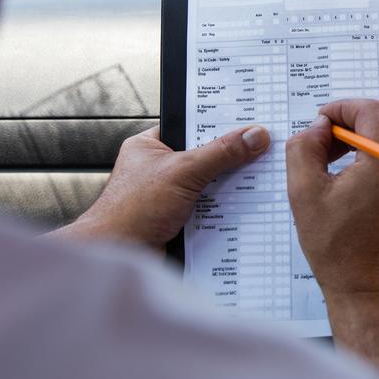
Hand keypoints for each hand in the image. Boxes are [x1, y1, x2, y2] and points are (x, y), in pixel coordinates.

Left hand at [51, 125, 269, 250]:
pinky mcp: (178, 218)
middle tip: (261, 150)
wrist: (116, 256)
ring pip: (209, 183)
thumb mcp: (183, 171)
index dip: (221, 124)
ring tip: (257, 180)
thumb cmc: (130, 211)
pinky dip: (223, 210)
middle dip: (230, 158)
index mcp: (151, 145)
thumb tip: (253, 135)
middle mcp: (160, 168)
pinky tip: (242, 208)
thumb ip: (220, 152)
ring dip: (228, 187)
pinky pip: (209, 208)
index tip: (251, 121)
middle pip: (206, 155)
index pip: (193, 126)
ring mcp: (170, 195)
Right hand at [286, 99, 378, 378]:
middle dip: (353, 128)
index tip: (324, 120)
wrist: (372, 297)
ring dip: (371, 149)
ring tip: (344, 173)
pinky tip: (366, 194)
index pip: (368, 110)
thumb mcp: (304, 193)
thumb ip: (305, 147)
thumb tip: (320, 128)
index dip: (342, 108)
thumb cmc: (338, 250)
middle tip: (327, 146)